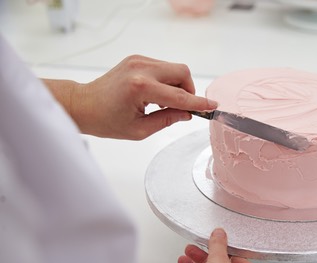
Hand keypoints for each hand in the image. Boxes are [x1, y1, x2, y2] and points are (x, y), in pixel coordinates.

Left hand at [43, 55, 216, 139]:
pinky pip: (163, 67)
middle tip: (182, 107)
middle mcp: (141, 69)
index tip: (212, 106)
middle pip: (182, 73)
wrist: (84, 105)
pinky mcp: (137, 59)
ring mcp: (138, 60)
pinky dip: (167, 80)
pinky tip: (156, 94)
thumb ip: (167, 120)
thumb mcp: (140, 130)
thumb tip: (187, 113)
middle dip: (189, 90)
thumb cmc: (106, 120)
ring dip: (178, 85)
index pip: (179, 96)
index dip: (198, 103)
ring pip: (174, 68)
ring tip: (164, 103)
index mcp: (141, 88)